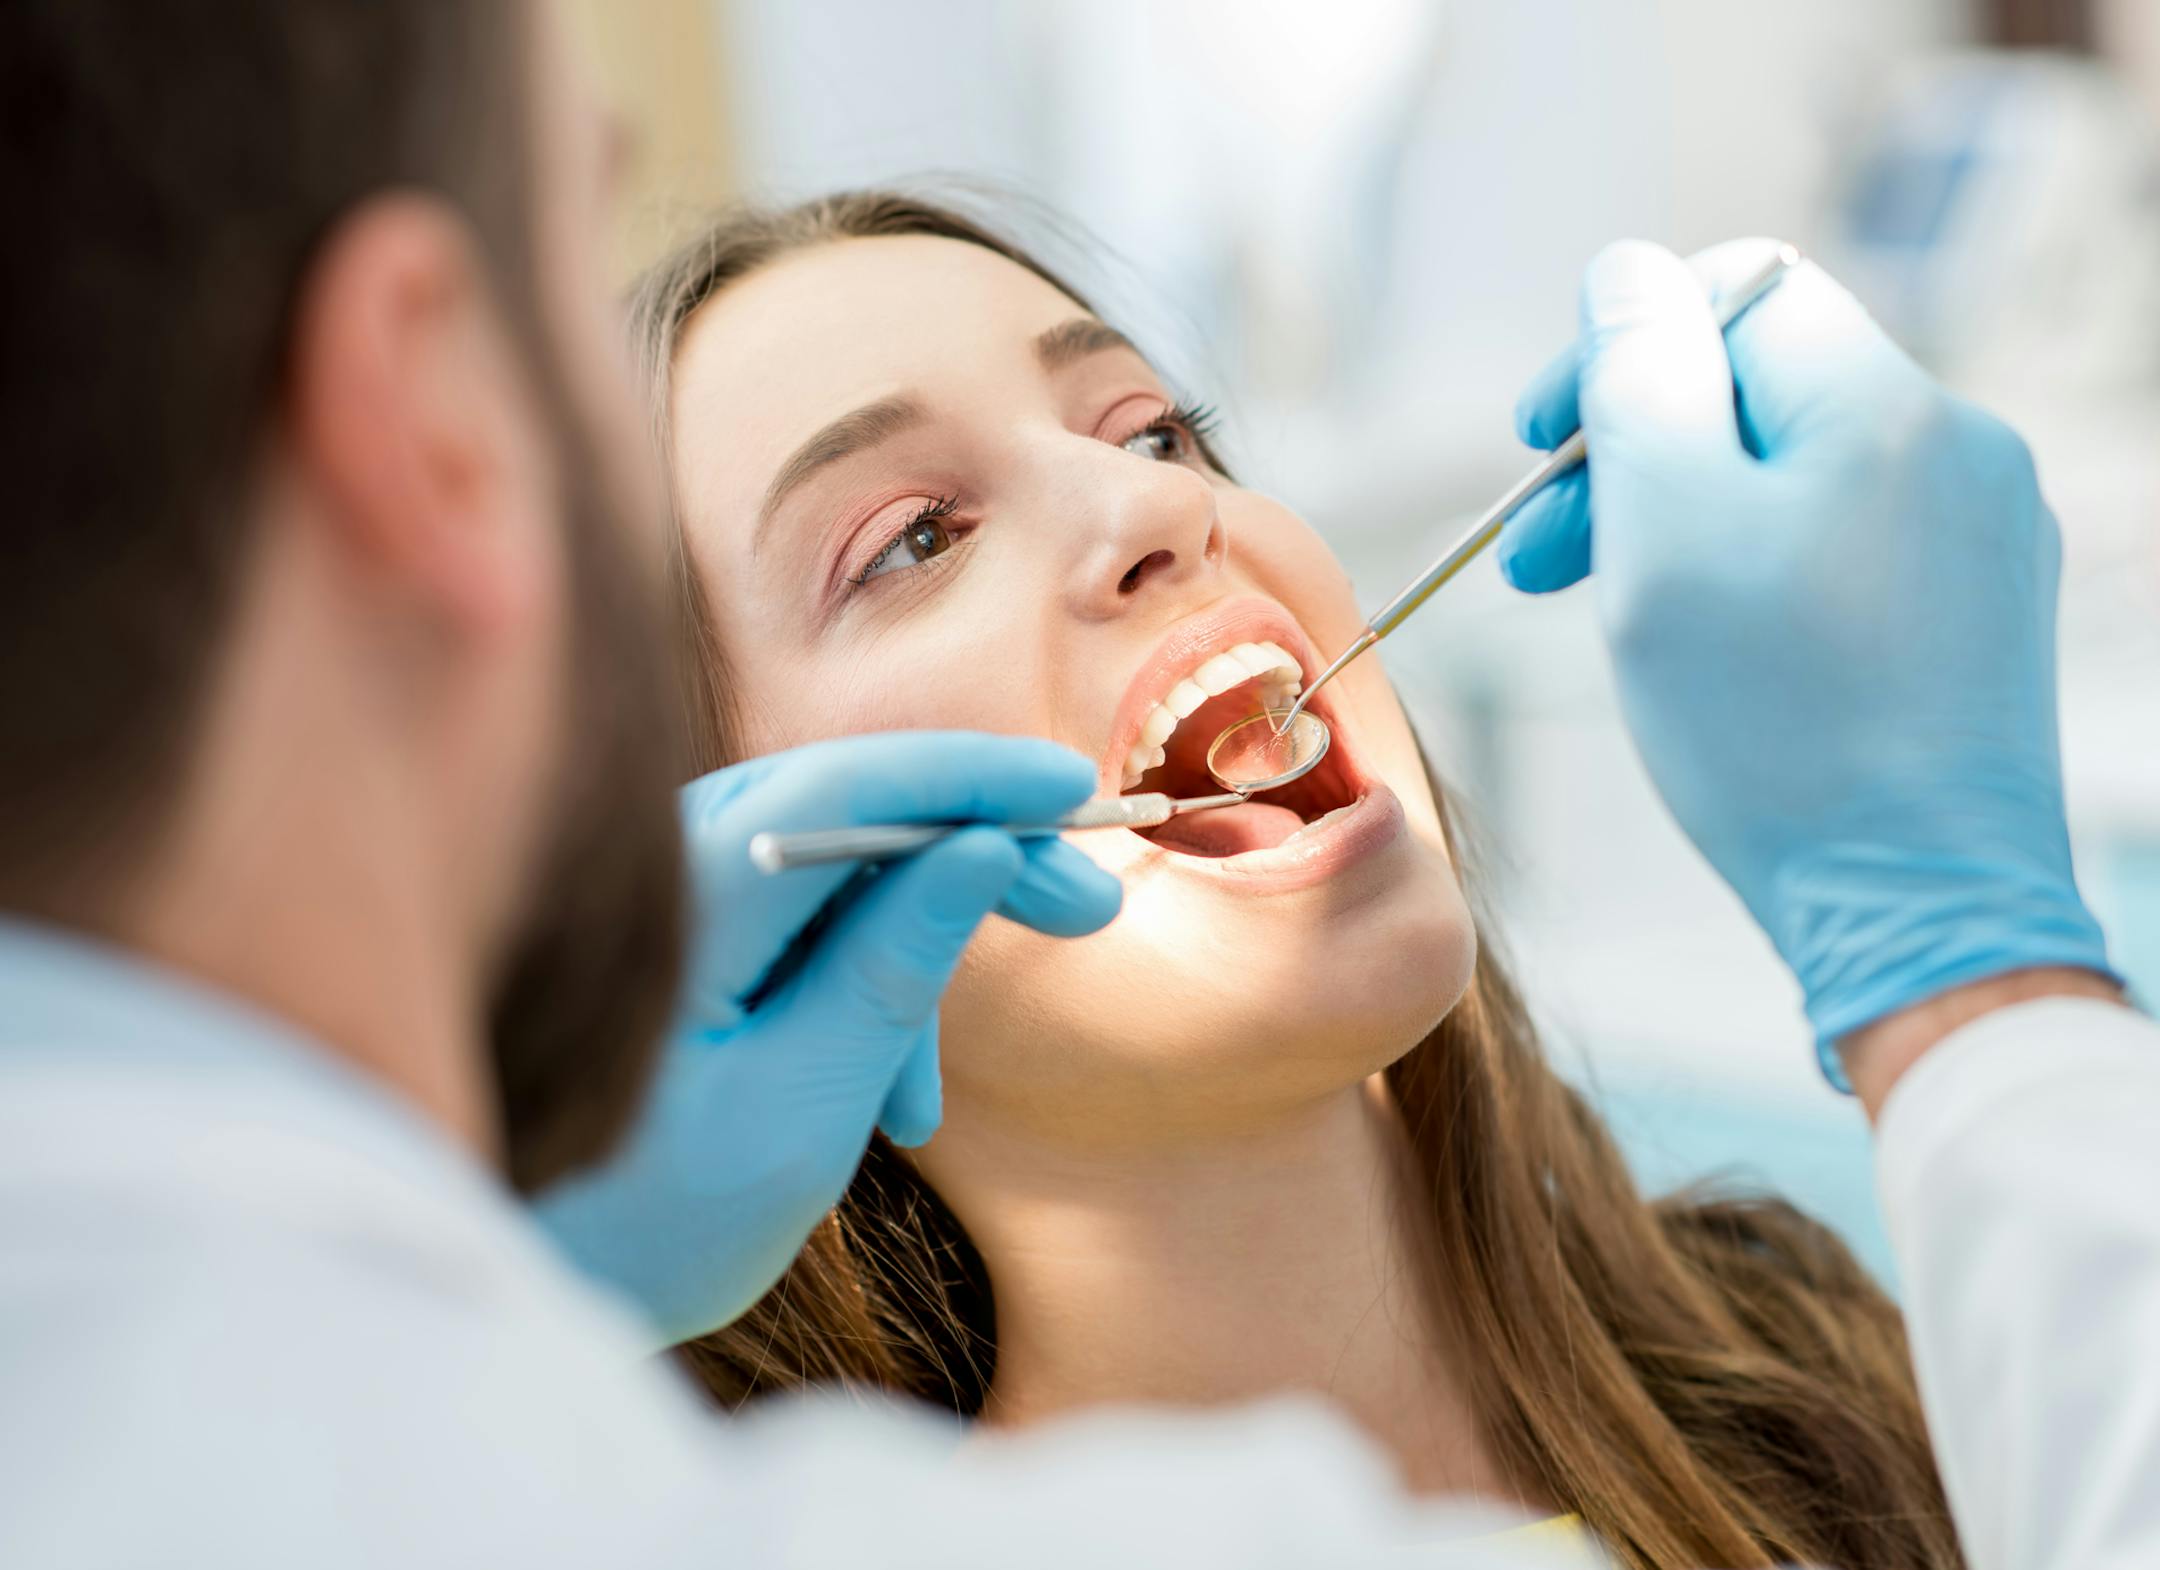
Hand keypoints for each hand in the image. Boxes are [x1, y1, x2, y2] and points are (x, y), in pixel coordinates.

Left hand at [535, 732, 1120, 1345]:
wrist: (507, 1282)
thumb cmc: (640, 1220)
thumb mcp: (802, 1109)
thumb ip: (894, 969)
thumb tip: (984, 848)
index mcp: (687, 905)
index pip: (851, 786)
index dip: (973, 777)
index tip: (1074, 790)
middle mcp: (663, 872)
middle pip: (851, 812)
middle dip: (972, 862)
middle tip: (1087, 912)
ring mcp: (662, 901)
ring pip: (830, 875)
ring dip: (906, 964)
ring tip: (920, 1114)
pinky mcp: (670, 940)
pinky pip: (789, 927)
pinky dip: (848, 994)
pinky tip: (869, 1108)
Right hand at [1501, 239, 2114, 1082]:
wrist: (1917, 902)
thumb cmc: (1777, 728)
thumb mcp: (1666, 531)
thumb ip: (1638, 378)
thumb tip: (1625, 274)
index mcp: (1884, 406)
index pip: (1735, 292)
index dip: (1618, 348)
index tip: (1537, 442)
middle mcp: (1957, 446)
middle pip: (1761, 389)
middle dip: (1636, 452)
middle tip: (1545, 558)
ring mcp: (1982, 531)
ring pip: (1795, 471)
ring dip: (1686, 517)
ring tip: (1618, 612)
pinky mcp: (1981, 610)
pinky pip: (1843, 541)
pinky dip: (1757, 570)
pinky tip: (1712, 652)